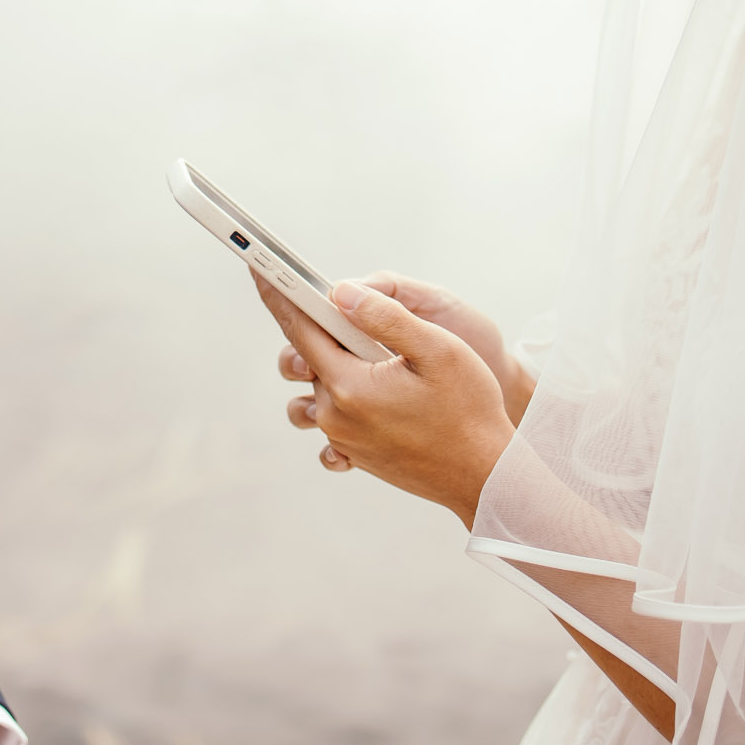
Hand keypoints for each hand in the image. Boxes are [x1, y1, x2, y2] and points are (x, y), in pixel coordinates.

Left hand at [254, 270, 514, 525]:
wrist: (485, 478)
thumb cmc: (469, 410)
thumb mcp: (437, 350)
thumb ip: (386, 317)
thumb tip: (341, 291)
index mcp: (348, 384)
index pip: (300, 327)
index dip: (280, 292)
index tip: (259, 266)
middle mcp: (334, 415)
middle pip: (305, 356)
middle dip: (317, 327)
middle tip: (348, 312)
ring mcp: (342, 439)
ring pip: (310, 393)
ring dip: (324, 368)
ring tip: (362, 358)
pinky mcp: (355, 455)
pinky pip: (327, 427)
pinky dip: (334, 409)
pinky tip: (362, 402)